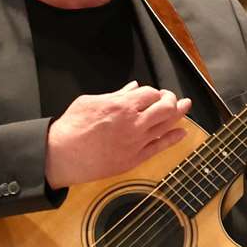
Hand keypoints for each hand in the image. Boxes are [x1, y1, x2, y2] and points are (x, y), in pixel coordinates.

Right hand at [44, 81, 191, 188]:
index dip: (154, 92)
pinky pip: (160, 147)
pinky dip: (174, 138)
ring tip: (186, 108)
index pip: (150, 93)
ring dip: (179, 115)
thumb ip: (115, 94)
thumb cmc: (71, 128)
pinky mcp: (134, 159)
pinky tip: (182, 132)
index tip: (153, 94)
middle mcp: (133, 123)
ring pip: (167, 126)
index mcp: (122, 106)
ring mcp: (136, 142)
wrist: (61, 155)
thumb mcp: (90, 101)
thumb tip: (132, 88)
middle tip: (172, 99)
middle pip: (165, 107)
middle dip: (171, 100)